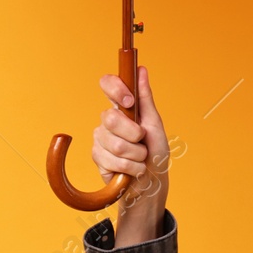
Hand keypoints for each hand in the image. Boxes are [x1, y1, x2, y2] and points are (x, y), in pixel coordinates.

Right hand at [91, 66, 168, 246]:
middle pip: (110, 118)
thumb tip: (141, 70)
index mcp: (122, 106)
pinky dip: (130, 167)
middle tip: (142, 141)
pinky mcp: (97, 156)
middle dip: (134, 134)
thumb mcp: (155, 123)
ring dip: (136, 155)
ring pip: (115, 143)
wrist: (151, 182)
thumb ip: (146, 98)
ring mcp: (100, 138)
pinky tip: (132, 169)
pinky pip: (111, 160)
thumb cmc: (155, 151)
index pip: (107, 84)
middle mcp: (108, 120)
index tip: (129, 102)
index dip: (115, 89)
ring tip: (140, 158)